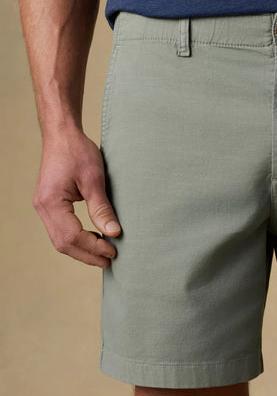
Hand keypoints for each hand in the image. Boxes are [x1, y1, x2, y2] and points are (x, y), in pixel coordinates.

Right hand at [32, 127, 120, 267]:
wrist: (62, 134)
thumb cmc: (77, 151)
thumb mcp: (94, 179)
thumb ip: (102, 208)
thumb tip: (114, 233)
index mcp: (51, 202)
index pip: (72, 236)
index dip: (94, 247)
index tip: (114, 251)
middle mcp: (42, 207)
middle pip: (63, 243)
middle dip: (87, 254)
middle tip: (110, 261)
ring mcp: (43, 207)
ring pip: (60, 240)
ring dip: (82, 249)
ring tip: (104, 254)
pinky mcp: (49, 205)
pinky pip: (60, 230)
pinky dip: (77, 238)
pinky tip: (94, 238)